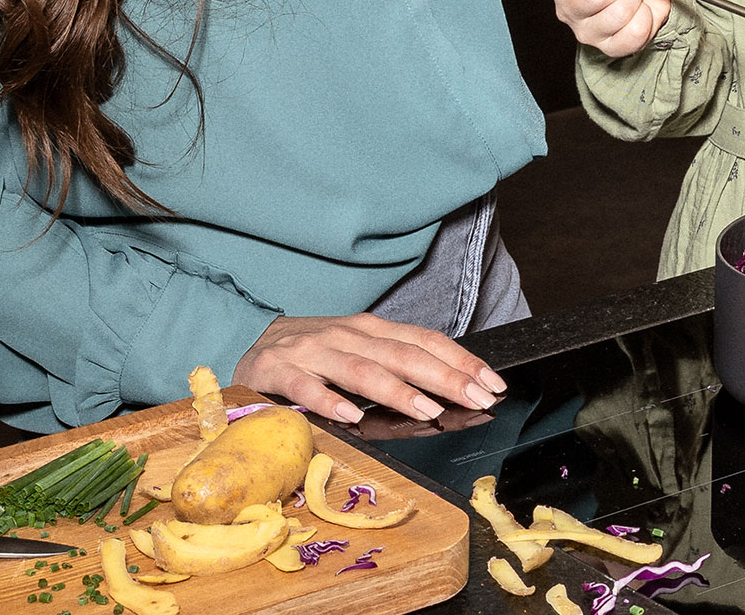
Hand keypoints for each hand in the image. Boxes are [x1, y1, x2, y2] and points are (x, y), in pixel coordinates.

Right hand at [235, 313, 505, 426]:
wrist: (252, 342)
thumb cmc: (316, 353)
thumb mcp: (359, 350)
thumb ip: (394, 364)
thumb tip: (445, 386)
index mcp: (372, 329)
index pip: (425, 341)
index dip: (461, 361)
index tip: (492, 382)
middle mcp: (349, 335)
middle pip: (404, 355)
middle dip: (445, 376)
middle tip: (477, 397)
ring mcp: (314, 352)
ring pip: (363, 370)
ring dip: (398, 390)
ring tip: (428, 409)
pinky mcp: (280, 371)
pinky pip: (308, 388)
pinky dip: (330, 401)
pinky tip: (351, 416)